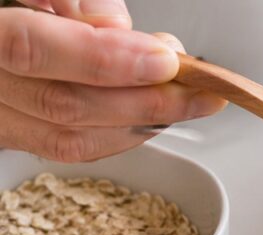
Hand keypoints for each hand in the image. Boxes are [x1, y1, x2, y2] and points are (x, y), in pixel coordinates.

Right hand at [0, 0, 223, 160]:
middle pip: (61, 105)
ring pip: (67, 139)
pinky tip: (151, 114)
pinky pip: (67, 147)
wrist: (1, 27)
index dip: (102, 58)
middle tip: (197, 85)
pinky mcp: (12, 133)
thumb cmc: (20, 6)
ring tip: (185, 98)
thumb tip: (116, 26)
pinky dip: (118, 133)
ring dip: (139, 122)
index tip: (162, 60)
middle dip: (144, 98)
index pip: (29, 49)